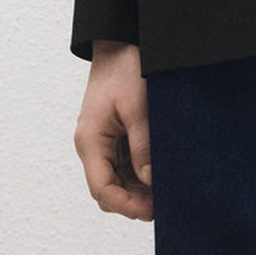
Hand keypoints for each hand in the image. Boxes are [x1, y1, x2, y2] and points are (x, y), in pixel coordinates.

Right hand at [75, 40, 152, 219]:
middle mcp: (91, 146)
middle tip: (164, 204)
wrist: (118, 43)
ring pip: (114, 181)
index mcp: (90, 141)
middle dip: (132, 202)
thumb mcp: (137, 108)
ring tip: (165, 192)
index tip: (152, 211)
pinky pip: (121, 167)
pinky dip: (138, 176)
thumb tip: (150, 181)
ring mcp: (101, 143)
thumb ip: (143, 147)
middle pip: (106, 191)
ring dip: (136, 191)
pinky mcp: (112, 138)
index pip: (102, 189)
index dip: (125, 205)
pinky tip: (159, 176)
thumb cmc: (124, 69)